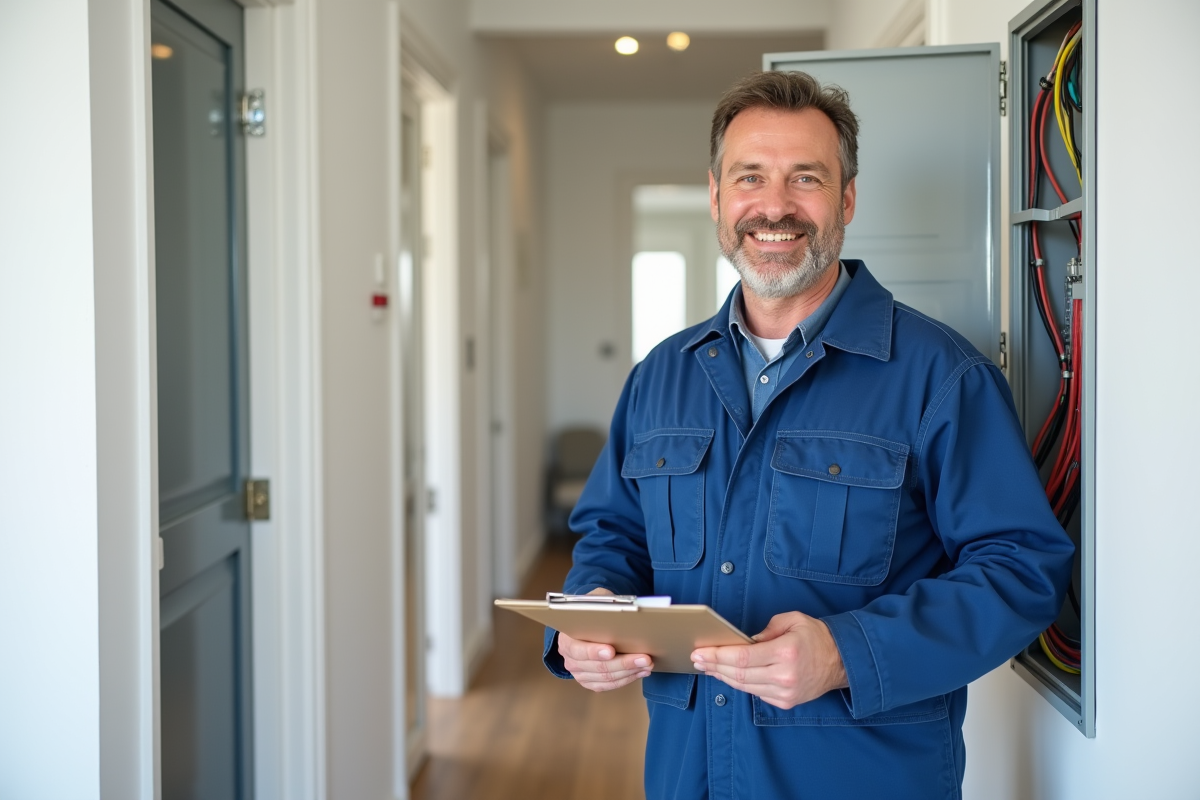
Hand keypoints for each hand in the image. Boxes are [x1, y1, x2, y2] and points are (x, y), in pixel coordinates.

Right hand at [557, 588, 653, 691]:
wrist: (586, 626)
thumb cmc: (591, 612)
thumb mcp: (593, 601)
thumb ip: (600, 603)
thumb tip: (616, 608)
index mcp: (566, 640)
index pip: (578, 650)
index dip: (594, 651)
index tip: (611, 650)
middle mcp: (570, 661)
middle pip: (597, 667)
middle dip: (623, 663)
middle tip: (644, 658)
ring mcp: (580, 674)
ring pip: (606, 678)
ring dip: (629, 672)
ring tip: (647, 664)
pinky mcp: (591, 682)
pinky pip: (609, 686)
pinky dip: (626, 680)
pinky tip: (640, 672)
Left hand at [690, 612, 847, 708]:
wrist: (842, 661)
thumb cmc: (816, 636)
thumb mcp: (792, 620)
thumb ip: (767, 629)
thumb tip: (744, 641)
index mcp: (786, 653)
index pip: (743, 657)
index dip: (718, 655)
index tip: (700, 652)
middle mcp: (784, 676)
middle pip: (739, 674)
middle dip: (714, 666)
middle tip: (697, 659)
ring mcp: (785, 693)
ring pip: (744, 686)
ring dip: (722, 676)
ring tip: (707, 667)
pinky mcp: (786, 702)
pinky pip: (755, 693)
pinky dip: (739, 683)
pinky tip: (727, 675)